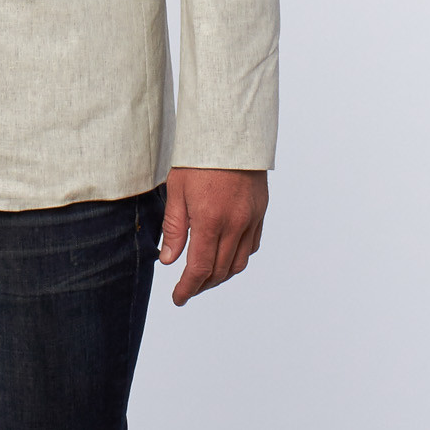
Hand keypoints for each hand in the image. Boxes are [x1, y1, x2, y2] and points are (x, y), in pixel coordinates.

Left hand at [157, 166, 267, 304]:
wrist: (230, 131)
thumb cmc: (199, 157)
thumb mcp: (177, 190)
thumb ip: (174, 228)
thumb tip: (169, 261)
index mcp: (211, 221)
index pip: (200, 268)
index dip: (188, 288)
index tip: (178, 297)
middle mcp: (235, 225)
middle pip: (220, 271)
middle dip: (203, 285)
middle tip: (188, 288)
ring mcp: (251, 219)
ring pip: (239, 262)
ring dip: (221, 275)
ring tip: (205, 276)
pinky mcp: (260, 211)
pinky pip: (252, 245)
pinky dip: (238, 257)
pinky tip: (226, 255)